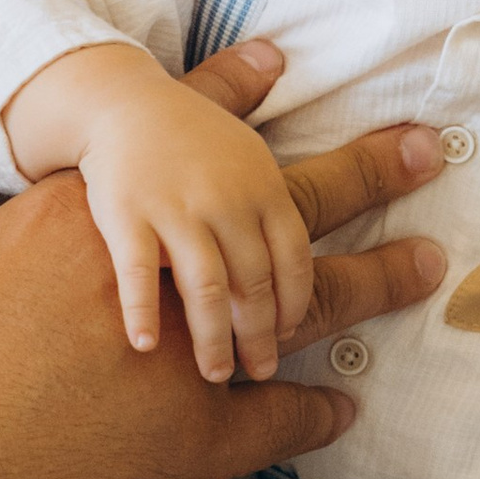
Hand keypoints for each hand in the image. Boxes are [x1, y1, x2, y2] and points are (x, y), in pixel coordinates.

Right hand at [0, 55, 444, 478]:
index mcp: (73, 222)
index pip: (168, 140)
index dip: (231, 92)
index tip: (280, 59)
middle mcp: (147, 276)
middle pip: (278, 209)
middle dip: (362, 173)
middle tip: (426, 150)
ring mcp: (179, 362)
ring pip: (304, 306)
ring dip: (371, 283)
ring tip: (426, 265)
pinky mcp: (187, 447)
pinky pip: (276, 421)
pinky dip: (314, 414)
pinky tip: (343, 410)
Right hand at [1, 37, 313, 379]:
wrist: (110, 103)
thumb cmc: (184, 131)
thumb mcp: (247, 138)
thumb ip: (312, 179)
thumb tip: (370, 122)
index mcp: (262, 187)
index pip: (295, 257)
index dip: (295, 302)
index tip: (292, 332)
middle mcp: (226, 200)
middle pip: (256, 281)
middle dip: (262, 333)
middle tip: (261, 368)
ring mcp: (176, 209)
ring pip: (208, 287)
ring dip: (214, 337)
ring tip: (214, 374)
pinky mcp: (125, 216)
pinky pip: (138, 274)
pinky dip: (144, 312)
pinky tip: (145, 345)